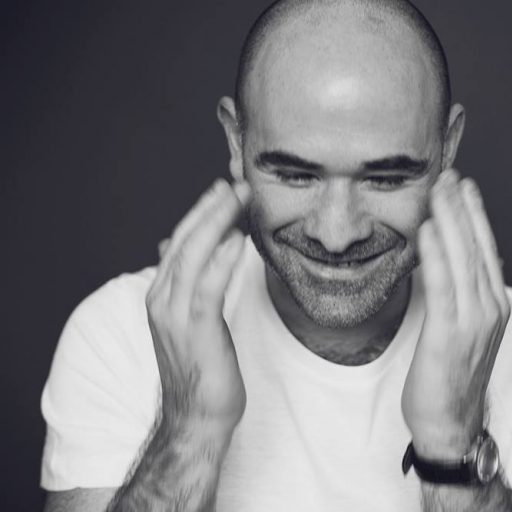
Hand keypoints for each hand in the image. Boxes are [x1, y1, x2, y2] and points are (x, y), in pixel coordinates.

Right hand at [146, 178, 251, 433]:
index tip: (225, 189)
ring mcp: (175, 314)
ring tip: (240, 197)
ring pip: (193, 255)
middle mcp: (162, 299)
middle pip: (184, 240)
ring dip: (218, 222)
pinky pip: (208, 286)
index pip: (180, 241)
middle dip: (211, 208)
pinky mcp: (196, 329)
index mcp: (161, 294)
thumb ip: (187, 285)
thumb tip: (180, 251)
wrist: (195, 416)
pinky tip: (238, 238)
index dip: (202, 212)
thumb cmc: (200, 368)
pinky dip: (222, 258)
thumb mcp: (191, 321)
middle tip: (237, 182)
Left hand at [401, 169, 509, 456]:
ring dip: (449, 221)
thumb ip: (462, 295)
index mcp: (495, 305)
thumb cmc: (452, 375)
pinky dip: (436, 257)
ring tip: (439, 190)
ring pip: (462, 260)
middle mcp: (489, 309)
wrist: (451, 422)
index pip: (486, 250)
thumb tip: (449, 264)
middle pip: (476, 247)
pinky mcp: (449, 336)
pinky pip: (443, 288)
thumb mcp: (464, 329)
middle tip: (449, 174)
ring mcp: (473, 322)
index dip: (475, 215)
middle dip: (462, 207)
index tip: (463, 185)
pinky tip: (426, 230)